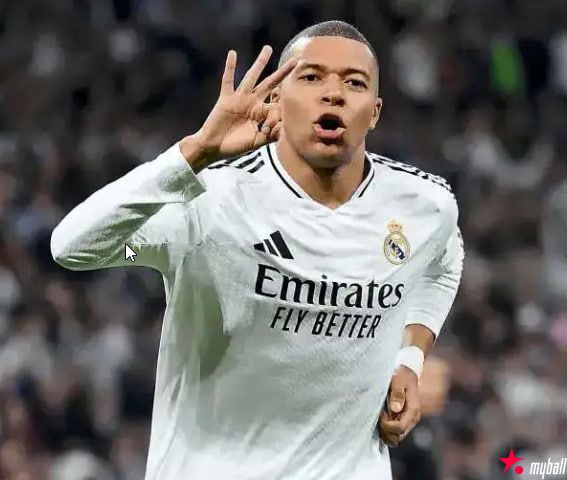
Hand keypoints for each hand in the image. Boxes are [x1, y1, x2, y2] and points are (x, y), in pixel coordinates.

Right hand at [186, 46, 296, 165]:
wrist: (214, 148)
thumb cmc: (234, 146)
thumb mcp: (256, 142)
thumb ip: (271, 136)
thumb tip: (284, 128)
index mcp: (260, 113)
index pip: (275, 107)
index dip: (276, 117)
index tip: (267, 130)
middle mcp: (252, 103)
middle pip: (270, 84)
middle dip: (282, 73)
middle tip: (296, 60)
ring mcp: (239, 99)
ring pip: (252, 77)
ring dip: (260, 63)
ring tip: (268, 49)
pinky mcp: (226, 99)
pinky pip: (228, 80)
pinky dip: (229, 68)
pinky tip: (232, 54)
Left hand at [379, 365, 420, 446]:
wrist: (406, 373)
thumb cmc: (401, 375)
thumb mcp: (398, 380)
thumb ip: (397, 394)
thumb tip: (395, 409)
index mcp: (413, 410)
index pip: (399, 428)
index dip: (387, 425)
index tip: (381, 413)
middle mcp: (413, 418)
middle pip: (398, 436)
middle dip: (386, 430)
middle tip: (380, 415)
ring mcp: (410, 421)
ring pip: (397, 437)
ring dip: (386, 432)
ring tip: (381, 417)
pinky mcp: (405, 420)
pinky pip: (396, 433)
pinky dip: (388, 430)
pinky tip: (383, 419)